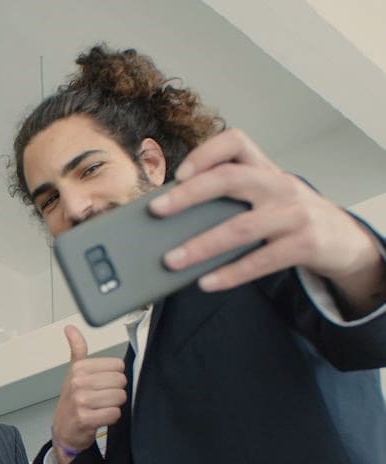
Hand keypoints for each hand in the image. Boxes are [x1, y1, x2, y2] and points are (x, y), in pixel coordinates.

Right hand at [50, 325, 125, 463]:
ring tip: (100, 408)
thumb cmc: (73, 401)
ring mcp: (81, 401)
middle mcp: (78, 383)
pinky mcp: (86, 418)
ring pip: (119, 397)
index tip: (101, 384)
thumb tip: (70, 328)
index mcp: (78, 368)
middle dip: (115, 391)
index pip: (118, 366)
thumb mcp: (74, 373)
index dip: (114, 377)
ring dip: (114, 405)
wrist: (64, 430)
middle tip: (101, 398)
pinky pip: (114, 414)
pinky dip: (111, 418)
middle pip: (120, 381)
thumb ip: (77, 349)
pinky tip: (100, 417)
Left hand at [153, 128, 385, 313]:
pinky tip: (206, 283)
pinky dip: (230, 274)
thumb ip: (230, 200)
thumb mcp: (266, 197)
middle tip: (157, 210)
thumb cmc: (290, 217)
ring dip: (201, 245)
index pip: (237, 142)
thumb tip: (171, 224)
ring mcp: (294, 213)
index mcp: (265, 169)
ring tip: (171, 260)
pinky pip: (261, 260)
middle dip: (189, 194)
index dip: (206, 153)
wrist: (344, 239)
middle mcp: (279, 185)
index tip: (179, 173)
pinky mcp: (305, 244)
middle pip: (231, 179)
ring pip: (241, 227)